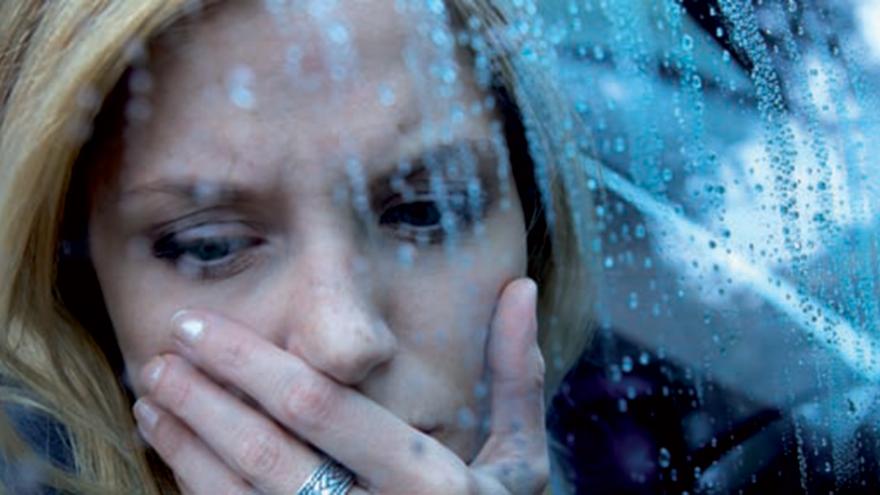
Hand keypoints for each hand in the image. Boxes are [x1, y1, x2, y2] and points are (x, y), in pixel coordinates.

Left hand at [132, 277, 547, 493]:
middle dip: (204, 398)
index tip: (200, 327)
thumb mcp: (522, 464)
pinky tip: (174, 451)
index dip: (249, 364)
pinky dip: (197, 487)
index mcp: (430, 485)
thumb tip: (522, 287)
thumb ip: (516, 380)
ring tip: (153, 394)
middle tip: (160, 351)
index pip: (322, 409)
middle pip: (265, 454)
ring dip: (186, 443)